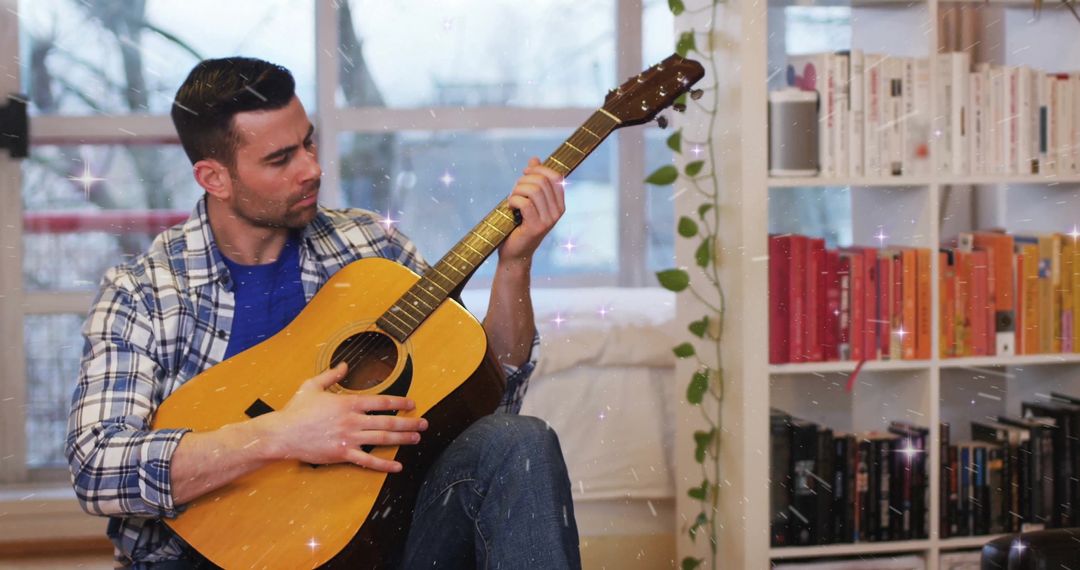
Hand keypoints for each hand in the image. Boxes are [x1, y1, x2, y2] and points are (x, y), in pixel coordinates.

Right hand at [267, 363, 426, 471]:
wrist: (282, 434)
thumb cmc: (296, 410)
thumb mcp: (312, 386)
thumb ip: (331, 375)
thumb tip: (344, 366)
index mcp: (348, 403)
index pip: (382, 401)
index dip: (400, 402)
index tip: (412, 404)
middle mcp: (353, 420)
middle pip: (388, 421)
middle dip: (409, 422)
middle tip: (424, 424)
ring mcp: (349, 438)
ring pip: (382, 439)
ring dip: (402, 439)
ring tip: (416, 439)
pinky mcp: (343, 454)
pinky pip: (368, 461)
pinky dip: (384, 465)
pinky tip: (397, 466)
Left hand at [499, 157, 565, 264]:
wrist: (515, 253)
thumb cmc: (520, 225)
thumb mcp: (528, 200)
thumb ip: (533, 180)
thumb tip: (534, 159)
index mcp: (559, 204)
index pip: (555, 176)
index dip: (539, 169)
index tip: (524, 173)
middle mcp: (558, 212)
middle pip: (542, 181)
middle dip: (523, 180)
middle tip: (514, 190)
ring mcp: (548, 220)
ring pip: (533, 190)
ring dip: (517, 190)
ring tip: (511, 199)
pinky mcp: (536, 227)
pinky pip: (524, 203)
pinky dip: (513, 201)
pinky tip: (509, 207)